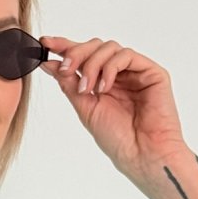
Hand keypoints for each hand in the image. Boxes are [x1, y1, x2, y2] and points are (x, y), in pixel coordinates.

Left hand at [39, 35, 189, 198]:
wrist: (141, 155)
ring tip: (87, 89)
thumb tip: (48, 63)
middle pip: (94, 46)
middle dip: (75, 54)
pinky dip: (109, 68)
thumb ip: (69, 84)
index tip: (45, 44)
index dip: (64, 46)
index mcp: (102, 82)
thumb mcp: (85, 107)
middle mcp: (119, 74)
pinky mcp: (152, 72)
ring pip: (109, 47)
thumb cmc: (117, 138)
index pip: (83, 56)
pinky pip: (126, 55)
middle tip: (64, 69)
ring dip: (92, 64)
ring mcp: (135, 72)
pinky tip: (104, 88)